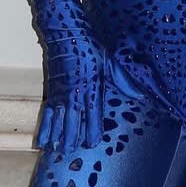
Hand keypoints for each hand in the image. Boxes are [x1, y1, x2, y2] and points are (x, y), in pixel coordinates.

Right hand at [37, 35, 176, 152]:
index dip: (92, 132)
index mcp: (91, 89)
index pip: (92, 117)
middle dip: (72, 140)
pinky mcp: (51, 92)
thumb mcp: (110, 62)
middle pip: (73, 124)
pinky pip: (47, 115)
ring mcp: (61, 95)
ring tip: (57, 152)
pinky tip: (43, 142)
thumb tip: (142, 95)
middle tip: (71, 153)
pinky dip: (45, 129)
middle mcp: (75, 95)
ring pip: (59, 122)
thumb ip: (124, 81)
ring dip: (58, 137)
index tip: (92, 143)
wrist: (65, 33)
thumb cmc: (90, 47)